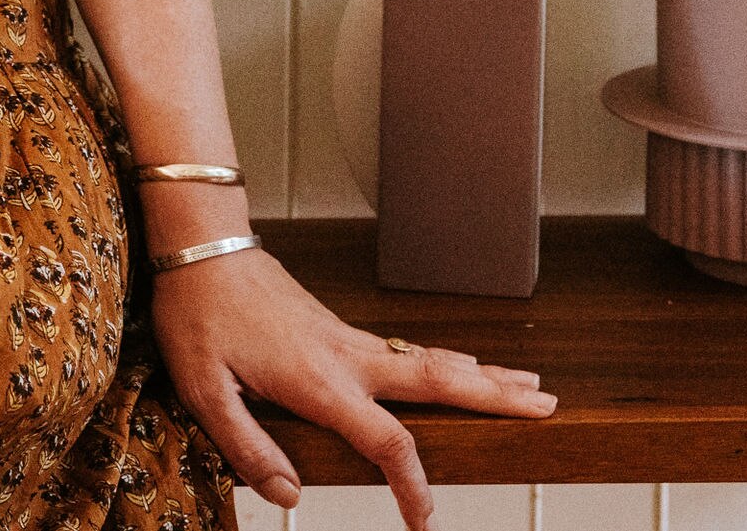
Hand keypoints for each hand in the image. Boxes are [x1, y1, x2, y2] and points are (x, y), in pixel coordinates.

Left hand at [145, 246, 553, 530]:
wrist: (201, 244)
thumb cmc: (198, 313)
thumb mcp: (204, 389)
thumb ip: (247, 446)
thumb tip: (290, 496)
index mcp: (319, 380)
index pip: (386, 440)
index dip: (411, 486)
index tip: (424, 521)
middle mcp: (347, 357)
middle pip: (437, 381)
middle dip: (495, 398)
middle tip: (547, 409)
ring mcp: (348, 339)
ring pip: (430, 360)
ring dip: (483, 375)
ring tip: (532, 387)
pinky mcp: (339, 328)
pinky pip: (408, 349)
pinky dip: (449, 358)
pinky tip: (465, 361)